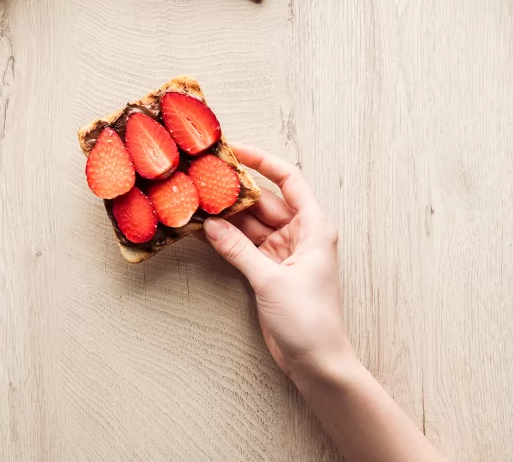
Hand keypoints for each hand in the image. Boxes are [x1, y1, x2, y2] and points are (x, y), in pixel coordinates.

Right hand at [203, 143, 353, 380]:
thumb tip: (211, 225)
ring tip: (195, 199)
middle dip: (234, 189)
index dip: (262, 161)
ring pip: (249, 224)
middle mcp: (300, 234)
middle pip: (263, 200)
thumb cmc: (310, 321)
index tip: (234, 149)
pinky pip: (243, 246)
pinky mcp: (268, 270)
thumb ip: (239, 250)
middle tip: (203, 176)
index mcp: (314, 226)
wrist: (317, 363)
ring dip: (225, 215)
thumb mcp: (271, 281)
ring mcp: (283, 252)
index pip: (289, 179)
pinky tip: (201, 229)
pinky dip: (225, 239)